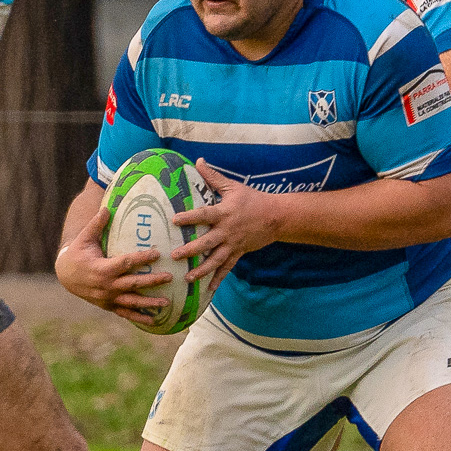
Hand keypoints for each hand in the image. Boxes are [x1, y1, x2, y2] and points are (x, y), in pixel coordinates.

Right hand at [54, 206, 174, 322]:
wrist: (66, 276)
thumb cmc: (78, 253)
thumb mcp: (84, 238)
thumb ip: (96, 224)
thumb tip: (106, 207)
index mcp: (101, 268)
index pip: (125, 262)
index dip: (142, 258)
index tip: (158, 253)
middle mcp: (106, 285)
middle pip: (133, 283)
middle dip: (152, 281)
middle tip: (170, 277)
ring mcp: (108, 298)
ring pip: (132, 301)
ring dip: (150, 302)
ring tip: (167, 303)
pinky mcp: (108, 306)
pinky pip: (125, 313)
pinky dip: (139, 317)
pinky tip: (154, 320)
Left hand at [171, 160, 279, 283]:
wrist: (276, 216)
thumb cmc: (252, 199)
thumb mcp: (233, 186)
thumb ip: (213, 176)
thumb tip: (198, 161)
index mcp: (224, 212)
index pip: (203, 215)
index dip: (189, 217)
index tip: (174, 220)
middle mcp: (227, 231)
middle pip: (207, 242)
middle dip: (190, 250)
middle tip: (175, 255)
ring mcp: (233, 244)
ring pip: (215, 260)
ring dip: (202, 270)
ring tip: (188, 277)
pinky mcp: (238, 253)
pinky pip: (227, 268)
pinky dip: (218, 278)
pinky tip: (208, 289)